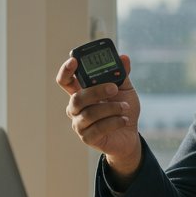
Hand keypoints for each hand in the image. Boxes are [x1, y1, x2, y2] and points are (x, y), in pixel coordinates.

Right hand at [56, 54, 142, 175]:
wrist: (130, 134)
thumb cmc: (123, 109)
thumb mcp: (125, 88)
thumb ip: (121, 73)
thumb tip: (124, 58)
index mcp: (81, 92)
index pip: (65, 80)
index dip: (66, 71)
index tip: (74, 61)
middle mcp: (76, 108)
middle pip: (77, 98)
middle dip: (96, 91)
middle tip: (113, 88)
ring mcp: (79, 124)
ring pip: (89, 114)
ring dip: (111, 108)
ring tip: (125, 107)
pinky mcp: (88, 138)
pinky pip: (98, 128)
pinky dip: (114, 122)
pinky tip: (124, 119)